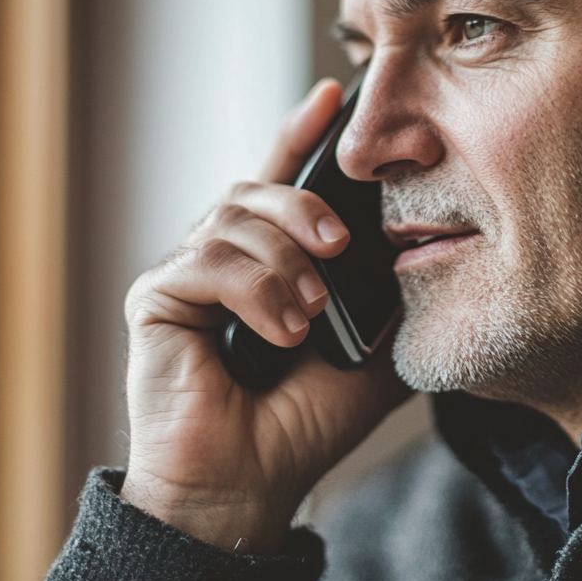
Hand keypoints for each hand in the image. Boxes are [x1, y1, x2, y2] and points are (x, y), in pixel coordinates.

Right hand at [120, 79, 409, 552]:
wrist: (253, 483)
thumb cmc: (305, 420)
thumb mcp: (370, 352)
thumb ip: (390, 304)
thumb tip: (427, 259)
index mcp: (270, 261)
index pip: (281, 179)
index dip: (303, 134)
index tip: (337, 96)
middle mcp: (223, 257)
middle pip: (257, 188)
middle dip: (304, 207)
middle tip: (339, 246)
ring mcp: (186, 275)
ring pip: (235, 219)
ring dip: (285, 264)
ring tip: (310, 315)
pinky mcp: (155, 297)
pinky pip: (208, 261)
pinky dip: (255, 291)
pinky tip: (281, 331)